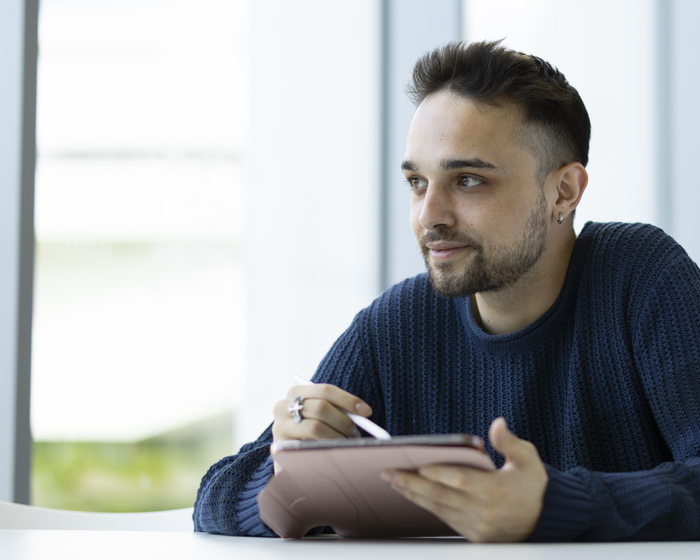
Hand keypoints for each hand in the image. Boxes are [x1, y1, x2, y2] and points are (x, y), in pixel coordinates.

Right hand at [272, 383, 372, 442]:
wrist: (288, 454)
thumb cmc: (311, 430)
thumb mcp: (321, 415)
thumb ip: (336, 410)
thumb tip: (363, 414)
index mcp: (295, 391)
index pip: (325, 390)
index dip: (348, 400)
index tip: (366, 412)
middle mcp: (283, 406)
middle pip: (321, 407)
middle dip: (343, 421)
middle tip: (355, 432)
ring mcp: (280, 426)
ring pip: (316, 427)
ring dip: (337, 436)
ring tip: (346, 443)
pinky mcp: (281, 447)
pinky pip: (309, 446)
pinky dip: (326, 448)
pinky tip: (333, 452)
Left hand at [381, 418, 547, 541]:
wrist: (546, 520)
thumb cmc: (534, 485)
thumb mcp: (529, 458)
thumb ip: (509, 442)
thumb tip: (497, 424)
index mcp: (498, 490)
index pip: (462, 480)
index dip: (440, 473)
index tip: (420, 465)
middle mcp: (486, 511)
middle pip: (442, 496)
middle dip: (412, 483)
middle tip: (389, 473)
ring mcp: (478, 526)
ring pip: (439, 509)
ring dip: (414, 495)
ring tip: (393, 482)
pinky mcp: (474, 535)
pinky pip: (445, 519)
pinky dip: (427, 506)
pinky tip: (413, 494)